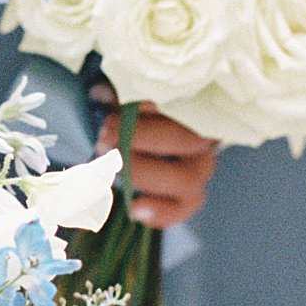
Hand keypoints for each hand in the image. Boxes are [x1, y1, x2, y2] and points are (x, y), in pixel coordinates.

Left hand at [91, 85, 217, 229]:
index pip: (183, 102)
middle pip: (188, 140)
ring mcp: (200, 168)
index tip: (113, 105)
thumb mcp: (127, 94)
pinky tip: (135, 209)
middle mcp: (205, 138)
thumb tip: (100, 94)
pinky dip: (162, 212)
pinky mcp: (189, 194)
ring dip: (144, 174)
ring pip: (188, 179)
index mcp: (194, 105)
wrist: (139, 134)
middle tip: (104, 136)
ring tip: (110, 167)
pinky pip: (184, 207)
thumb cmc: (135, 108)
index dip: (148, 106)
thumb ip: (119, 93)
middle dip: (140, 138)